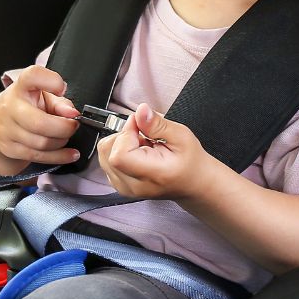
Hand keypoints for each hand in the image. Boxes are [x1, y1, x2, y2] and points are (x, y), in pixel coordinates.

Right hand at [0, 65, 80, 174]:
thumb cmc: (24, 105)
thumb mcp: (42, 95)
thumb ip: (60, 102)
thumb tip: (72, 114)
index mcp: (20, 87)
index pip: (32, 76)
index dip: (50, 81)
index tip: (62, 88)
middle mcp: (10, 107)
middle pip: (39, 123)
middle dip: (64, 128)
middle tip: (73, 125)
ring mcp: (7, 130)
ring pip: (41, 143)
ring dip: (61, 141)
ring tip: (66, 136)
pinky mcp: (9, 149)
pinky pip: (38, 156)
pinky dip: (59, 156)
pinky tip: (70, 154)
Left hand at [97, 103, 215, 200]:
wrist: (194, 183)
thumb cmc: (191, 162)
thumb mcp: (181, 136)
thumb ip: (157, 124)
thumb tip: (140, 111)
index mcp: (151, 175)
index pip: (118, 154)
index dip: (126, 133)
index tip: (141, 127)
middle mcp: (133, 186)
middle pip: (108, 151)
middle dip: (124, 135)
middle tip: (146, 136)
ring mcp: (124, 188)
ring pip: (104, 154)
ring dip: (121, 143)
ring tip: (143, 146)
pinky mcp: (119, 185)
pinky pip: (107, 160)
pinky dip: (120, 152)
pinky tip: (138, 154)